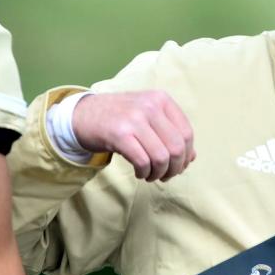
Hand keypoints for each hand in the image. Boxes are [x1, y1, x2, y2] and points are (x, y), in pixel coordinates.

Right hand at [72, 91, 195, 181]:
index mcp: (161, 99)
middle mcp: (150, 106)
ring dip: (159, 173)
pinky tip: (140, 173)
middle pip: (176, 147)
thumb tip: (191, 157)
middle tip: (166, 175)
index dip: (186, 155)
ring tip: (151, 175)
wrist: (82, 115)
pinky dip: (145, 173)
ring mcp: (134, 118)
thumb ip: (171, 133)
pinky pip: (143, 161)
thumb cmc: (120, 118)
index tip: (179, 166)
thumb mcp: (148, 117)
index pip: (187, 133)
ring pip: (161, 157)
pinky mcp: (119, 134)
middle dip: (174, 168)